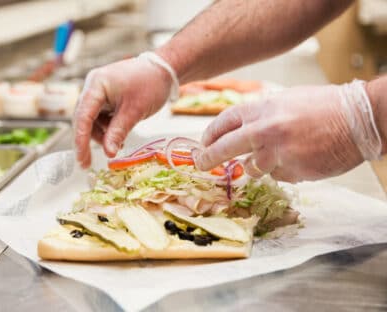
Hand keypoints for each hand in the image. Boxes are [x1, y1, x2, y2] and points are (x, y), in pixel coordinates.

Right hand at [74, 57, 171, 167]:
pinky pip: (100, 117)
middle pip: (83, 119)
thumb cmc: (150, 84)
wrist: (164, 69)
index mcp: (96, 85)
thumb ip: (118, 132)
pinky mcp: (105, 97)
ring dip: (102, 135)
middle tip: (88, 162)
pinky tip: (120, 135)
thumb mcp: (134, 111)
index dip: (80, 140)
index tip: (82, 160)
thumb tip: (108, 153)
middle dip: (88, 140)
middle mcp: (92, 87)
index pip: (82, 116)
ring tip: (118, 144)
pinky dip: (108, 129)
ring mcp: (98, 92)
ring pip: (91, 121)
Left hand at [193, 82, 381, 182]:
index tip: (203, 143)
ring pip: (253, 168)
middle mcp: (264, 130)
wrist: (359, 119)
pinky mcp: (292, 171)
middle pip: (224, 148)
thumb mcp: (286, 101)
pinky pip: (278, 176)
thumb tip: (239, 130)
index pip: (224, 122)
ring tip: (282, 152)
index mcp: (262, 108)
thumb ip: (261, 115)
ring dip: (260, 165)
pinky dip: (284, 170)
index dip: (210, 134)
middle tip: (201, 164)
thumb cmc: (325, 107)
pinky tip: (301, 157)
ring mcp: (277, 153)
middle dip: (208, 158)